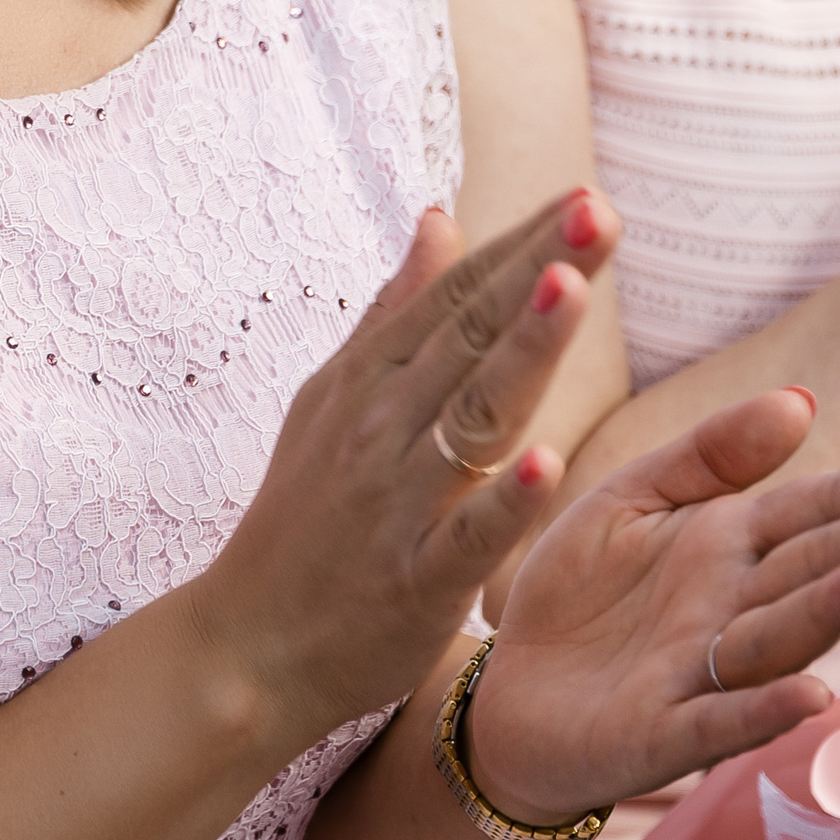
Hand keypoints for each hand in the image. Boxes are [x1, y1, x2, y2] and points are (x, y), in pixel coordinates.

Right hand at [188, 186, 620, 751]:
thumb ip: (394, 311)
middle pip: (473, 337)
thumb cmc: (302, 516)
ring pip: (473, 417)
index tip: (582, 193)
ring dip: (523, 351)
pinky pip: (465, 537)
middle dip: (537, 270)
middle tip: (594, 210)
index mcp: (372, 379)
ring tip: (572, 288)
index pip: (457, 296)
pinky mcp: (414, 583)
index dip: (520, 244)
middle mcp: (383, 428)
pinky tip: (545, 461)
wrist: (245, 647)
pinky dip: (503, 502)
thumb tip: (440, 218)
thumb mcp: (334, 398)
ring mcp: (397, 504)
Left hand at [461, 391, 839, 824]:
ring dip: (837, 606)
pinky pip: (720, 719)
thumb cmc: (582, 596)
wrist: (505, 697)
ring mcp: (706, 672)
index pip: (825, 507)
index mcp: (732, 542)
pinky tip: (811, 691)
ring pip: (784, 633)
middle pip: (824, 564)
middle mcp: (735, 607)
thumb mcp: (635, 496)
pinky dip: (765, 708)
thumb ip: (712, 452)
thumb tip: (802, 398)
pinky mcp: (661, 733)